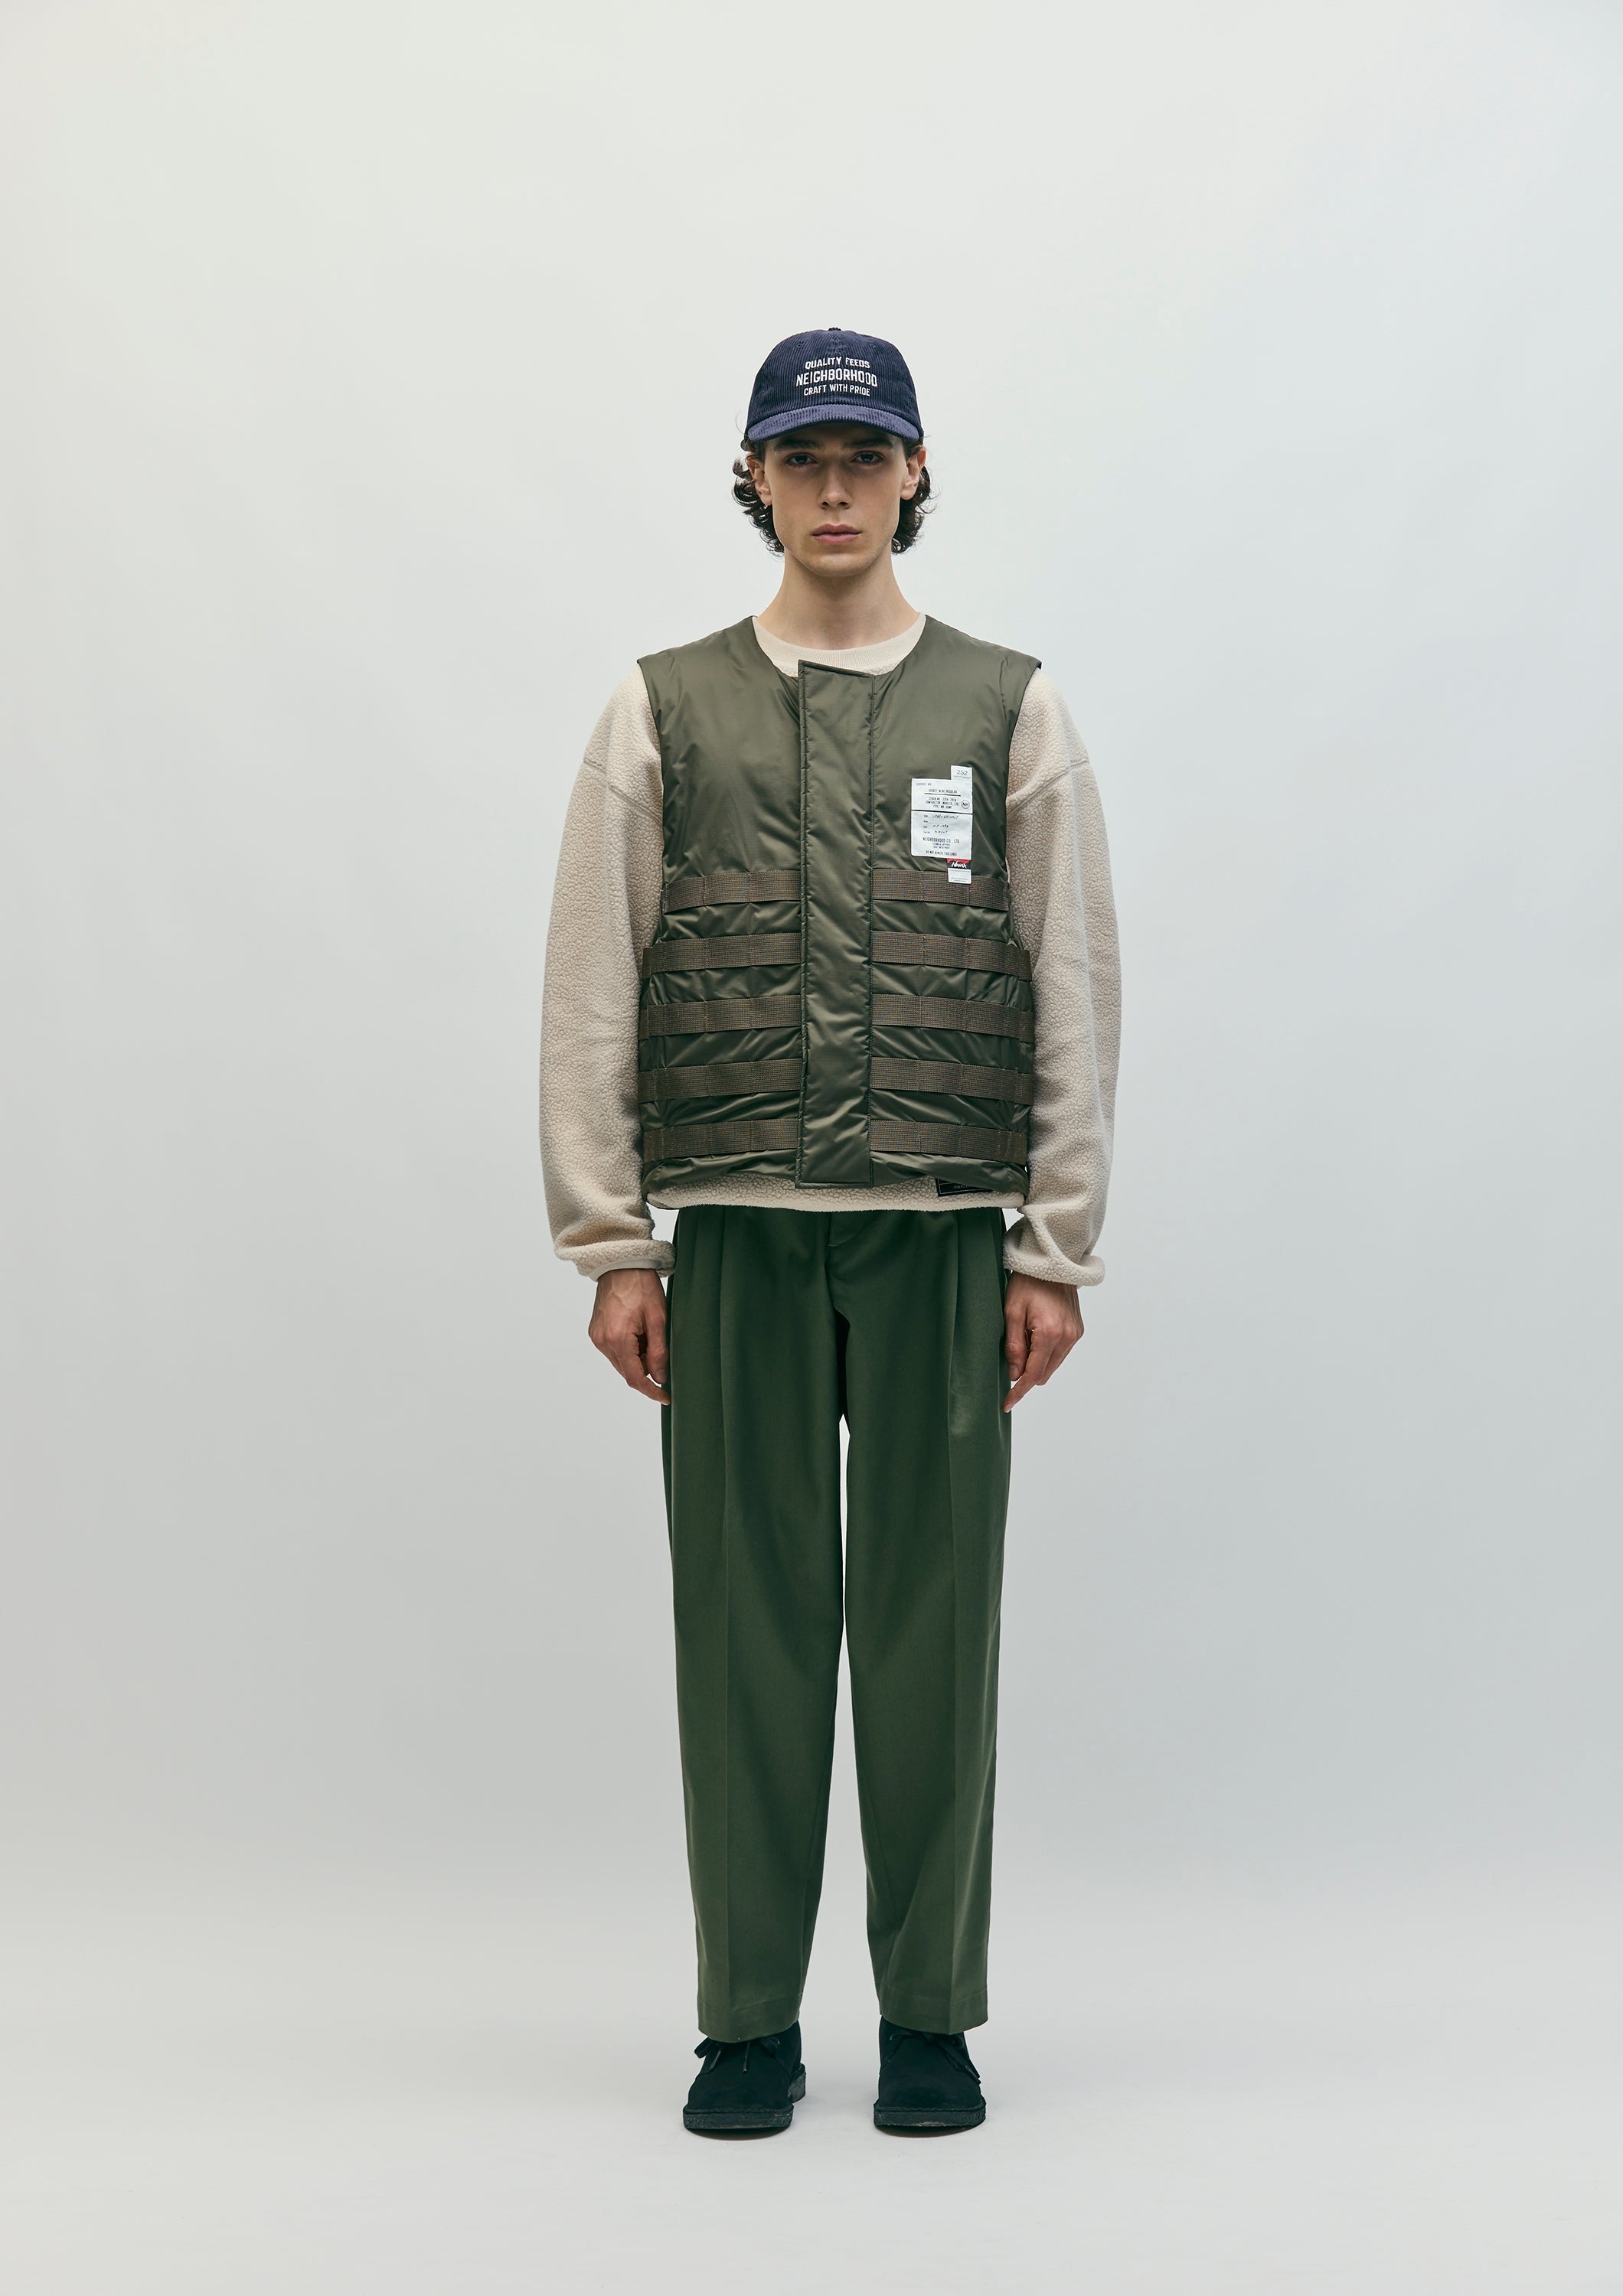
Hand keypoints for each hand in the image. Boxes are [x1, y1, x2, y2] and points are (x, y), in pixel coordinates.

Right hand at [589, 1268, 669, 1402]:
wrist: (620, 1263)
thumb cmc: (640, 1285)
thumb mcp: (658, 1318)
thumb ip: (659, 1351)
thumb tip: (660, 1377)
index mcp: (617, 1339)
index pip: (635, 1378)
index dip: (652, 1391)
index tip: (665, 1397)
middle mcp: (602, 1341)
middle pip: (627, 1372)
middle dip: (646, 1371)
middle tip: (663, 1356)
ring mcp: (597, 1337)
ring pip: (621, 1362)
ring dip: (638, 1359)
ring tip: (650, 1336)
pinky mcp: (596, 1332)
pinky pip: (614, 1351)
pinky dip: (629, 1350)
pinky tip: (639, 1334)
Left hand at [1002, 1273, 1082, 1410]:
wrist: (1052, 1263)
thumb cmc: (1027, 1283)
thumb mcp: (1011, 1312)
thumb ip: (1013, 1346)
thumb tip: (1014, 1374)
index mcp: (1049, 1333)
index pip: (1033, 1374)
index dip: (1019, 1391)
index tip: (1007, 1405)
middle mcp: (1067, 1337)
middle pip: (1044, 1374)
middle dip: (1026, 1373)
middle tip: (1011, 1353)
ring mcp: (1075, 1335)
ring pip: (1052, 1365)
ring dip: (1037, 1362)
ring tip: (1025, 1336)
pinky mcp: (1078, 1331)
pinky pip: (1060, 1353)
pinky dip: (1046, 1352)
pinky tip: (1036, 1333)